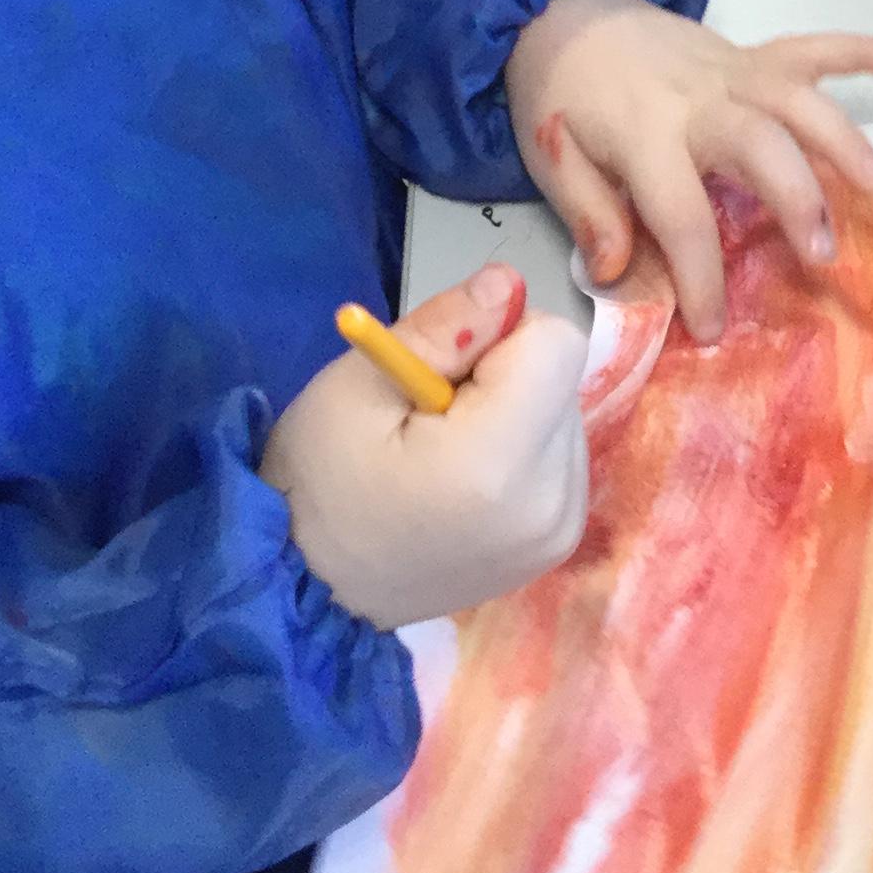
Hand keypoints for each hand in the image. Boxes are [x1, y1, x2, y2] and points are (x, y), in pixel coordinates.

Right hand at [260, 266, 588, 628]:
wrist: (309, 589)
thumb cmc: (317, 483)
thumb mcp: (358, 384)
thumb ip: (442, 327)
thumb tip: (506, 283)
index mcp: (497, 466)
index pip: (556, 344)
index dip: (498, 337)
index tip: (442, 372)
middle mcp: (548, 503)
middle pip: (560, 378)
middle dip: (503, 377)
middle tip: (430, 416)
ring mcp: (558, 531)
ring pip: (564, 413)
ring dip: (514, 413)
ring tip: (442, 452)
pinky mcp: (557, 543)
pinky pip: (561, 456)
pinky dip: (521, 450)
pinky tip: (465, 479)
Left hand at [505, 0, 872, 343]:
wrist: (558, 7)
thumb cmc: (557, 95)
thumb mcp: (551, 159)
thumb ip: (589, 214)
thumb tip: (620, 275)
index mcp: (644, 137)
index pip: (681, 217)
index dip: (700, 278)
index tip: (713, 329)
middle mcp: (698, 101)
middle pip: (761, 146)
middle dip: (798, 199)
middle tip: (824, 254)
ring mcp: (730, 71)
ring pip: (799, 99)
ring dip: (843, 140)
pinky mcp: (748, 53)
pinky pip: (811, 45)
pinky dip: (861, 47)